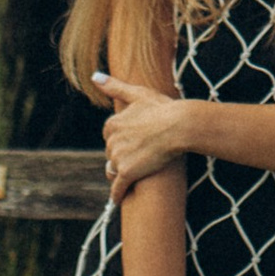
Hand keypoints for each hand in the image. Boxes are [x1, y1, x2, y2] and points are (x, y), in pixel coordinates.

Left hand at [94, 72, 196, 199]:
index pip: (110, 137)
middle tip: (140, 156)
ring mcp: (119, 158)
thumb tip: (94, 76)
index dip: (123, 140)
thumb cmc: (164, 108)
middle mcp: (111, 141)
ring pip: (114, 170)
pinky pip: (118, 188)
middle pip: (112, 154)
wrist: (180, 125)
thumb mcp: (139, 93)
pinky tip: (118, 199)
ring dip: (121, 173)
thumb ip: (115, 87)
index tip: (134, 141)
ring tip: (134, 174)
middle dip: (122, 156)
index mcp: (112, 123)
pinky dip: (117, 194)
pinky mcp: (128, 173)